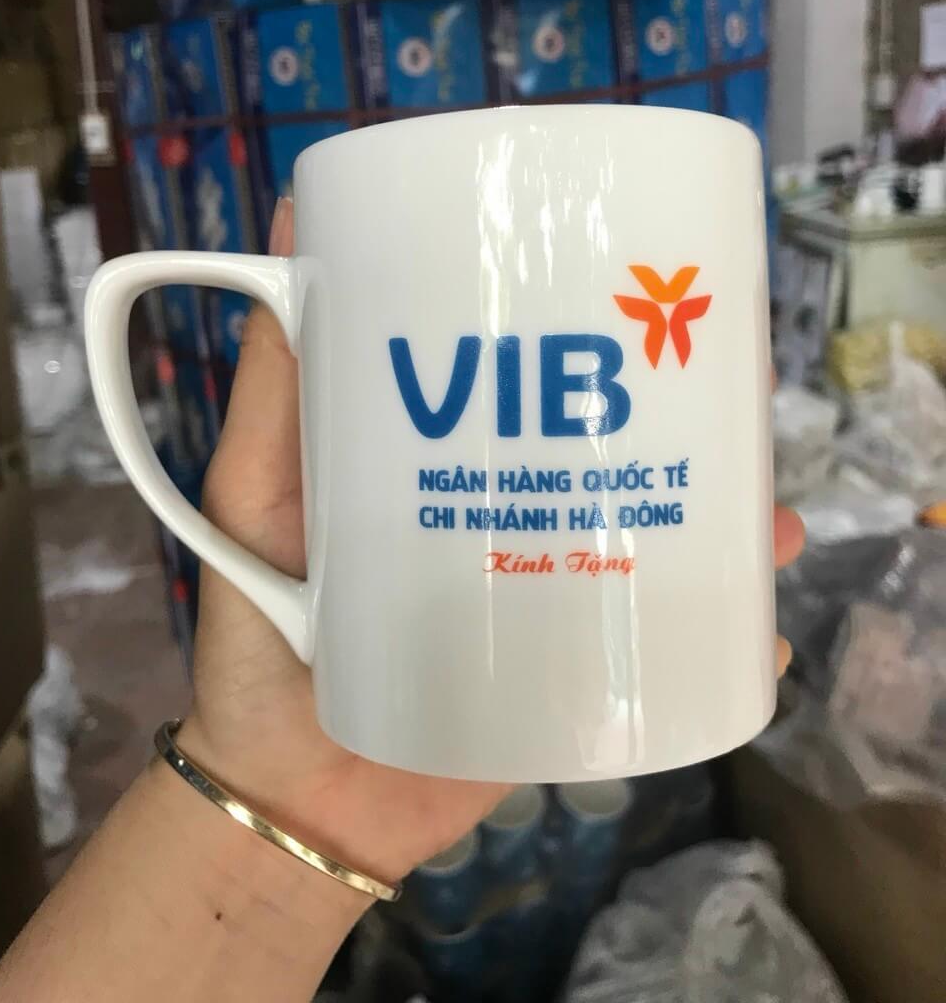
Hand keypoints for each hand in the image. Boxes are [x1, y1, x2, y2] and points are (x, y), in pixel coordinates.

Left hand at [182, 198, 803, 886]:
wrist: (289, 799)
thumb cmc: (258, 640)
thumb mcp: (255, 487)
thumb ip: (275, 381)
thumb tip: (294, 227)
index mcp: (452, 461)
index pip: (540, 382)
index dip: (601, 333)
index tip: (654, 288)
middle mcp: (511, 518)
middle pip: (614, 455)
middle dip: (687, 421)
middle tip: (740, 394)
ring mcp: (544, 602)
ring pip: (654, 546)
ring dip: (726, 526)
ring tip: (771, 517)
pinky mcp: (564, 682)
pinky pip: (656, 654)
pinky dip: (719, 640)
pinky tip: (760, 626)